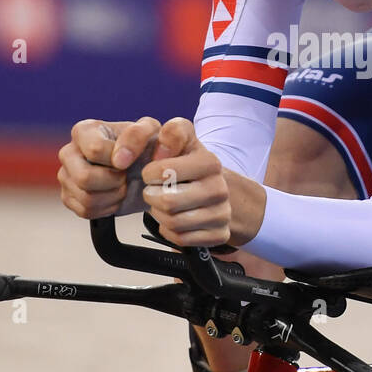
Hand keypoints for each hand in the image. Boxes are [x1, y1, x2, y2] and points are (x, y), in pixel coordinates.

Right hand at [58, 117, 159, 218]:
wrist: (144, 170)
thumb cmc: (144, 147)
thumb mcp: (150, 131)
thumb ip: (137, 135)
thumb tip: (119, 159)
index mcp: (84, 131)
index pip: (95, 150)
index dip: (118, 161)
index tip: (129, 160)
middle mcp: (69, 152)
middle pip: (84, 177)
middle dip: (114, 181)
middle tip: (126, 175)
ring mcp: (66, 176)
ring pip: (86, 198)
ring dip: (113, 196)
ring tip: (122, 185)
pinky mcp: (69, 198)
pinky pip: (86, 211)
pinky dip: (107, 208)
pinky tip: (114, 195)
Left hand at [140, 118, 232, 247]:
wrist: (216, 187)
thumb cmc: (190, 164)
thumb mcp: (183, 139)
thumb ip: (172, 133)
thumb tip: (162, 149)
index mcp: (210, 162)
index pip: (164, 172)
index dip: (149, 174)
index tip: (152, 173)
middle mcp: (219, 188)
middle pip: (168, 202)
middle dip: (152, 197)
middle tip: (154, 191)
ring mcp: (222, 213)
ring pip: (173, 223)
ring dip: (160, 214)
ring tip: (163, 204)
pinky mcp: (220, 234)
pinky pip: (181, 239)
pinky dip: (171, 230)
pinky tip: (174, 218)